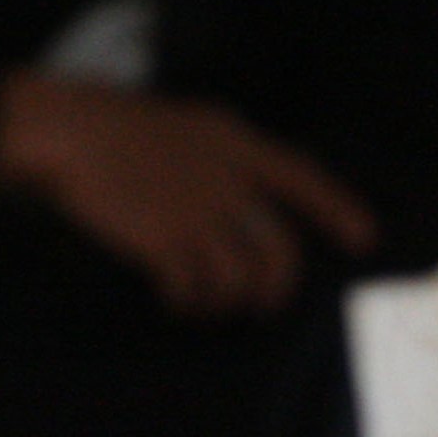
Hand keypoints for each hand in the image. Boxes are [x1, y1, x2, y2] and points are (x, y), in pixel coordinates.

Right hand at [0, 69, 377, 315]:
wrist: (74, 134)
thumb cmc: (118, 130)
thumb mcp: (187, 127)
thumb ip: (220, 159)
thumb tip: (237, 203)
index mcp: (236, 143)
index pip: (303, 178)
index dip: (338, 210)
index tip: (363, 240)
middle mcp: (227, 179)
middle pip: (278, 249)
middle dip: (275, 289)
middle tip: (261, 309)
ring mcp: (197, 212)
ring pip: (236, 279)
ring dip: (223, 304)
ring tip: (201, 308)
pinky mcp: (164, 242)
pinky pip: (191, 289)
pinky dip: (184, 303)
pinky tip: (172, 302)